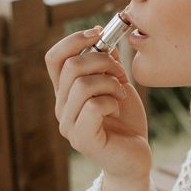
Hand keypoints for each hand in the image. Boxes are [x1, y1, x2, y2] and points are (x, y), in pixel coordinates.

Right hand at [45, 25, 151, 181]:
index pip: (54, 58)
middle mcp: (61, 107)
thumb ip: (107, 64)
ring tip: (122, 94)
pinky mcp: (82, 139)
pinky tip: (118, 107)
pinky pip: (93, 106)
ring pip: (82, 85)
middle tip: (121, 73)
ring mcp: (69, 125)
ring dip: (110, 83)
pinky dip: (111, 100)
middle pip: (71, 67)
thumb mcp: (118, 85)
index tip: (99, 33)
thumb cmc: (127, 122)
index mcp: (66, 92)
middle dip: (103, 61)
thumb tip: (102, 38)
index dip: (74, 40)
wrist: (136, 157)